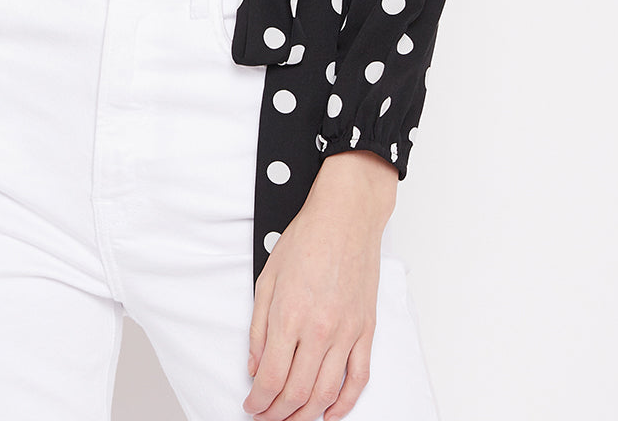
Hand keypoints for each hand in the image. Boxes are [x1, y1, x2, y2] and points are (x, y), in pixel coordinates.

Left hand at [242, 157, 395, 419]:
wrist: (346, 217)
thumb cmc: (307, 238)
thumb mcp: (267, 278)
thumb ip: (259, 327)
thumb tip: (256, 366)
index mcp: (289, 315)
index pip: (271, 378)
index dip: (258, 402)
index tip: (251, 406)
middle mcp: (319, 329)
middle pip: (297, 393)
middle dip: (277, 414)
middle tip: (266, 417)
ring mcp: (346, 332)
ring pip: (326, 393)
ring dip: (306, 415)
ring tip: (292, 419)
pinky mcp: (366, 330)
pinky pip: (358, 378)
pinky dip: (344, 403)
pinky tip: (330, 413)